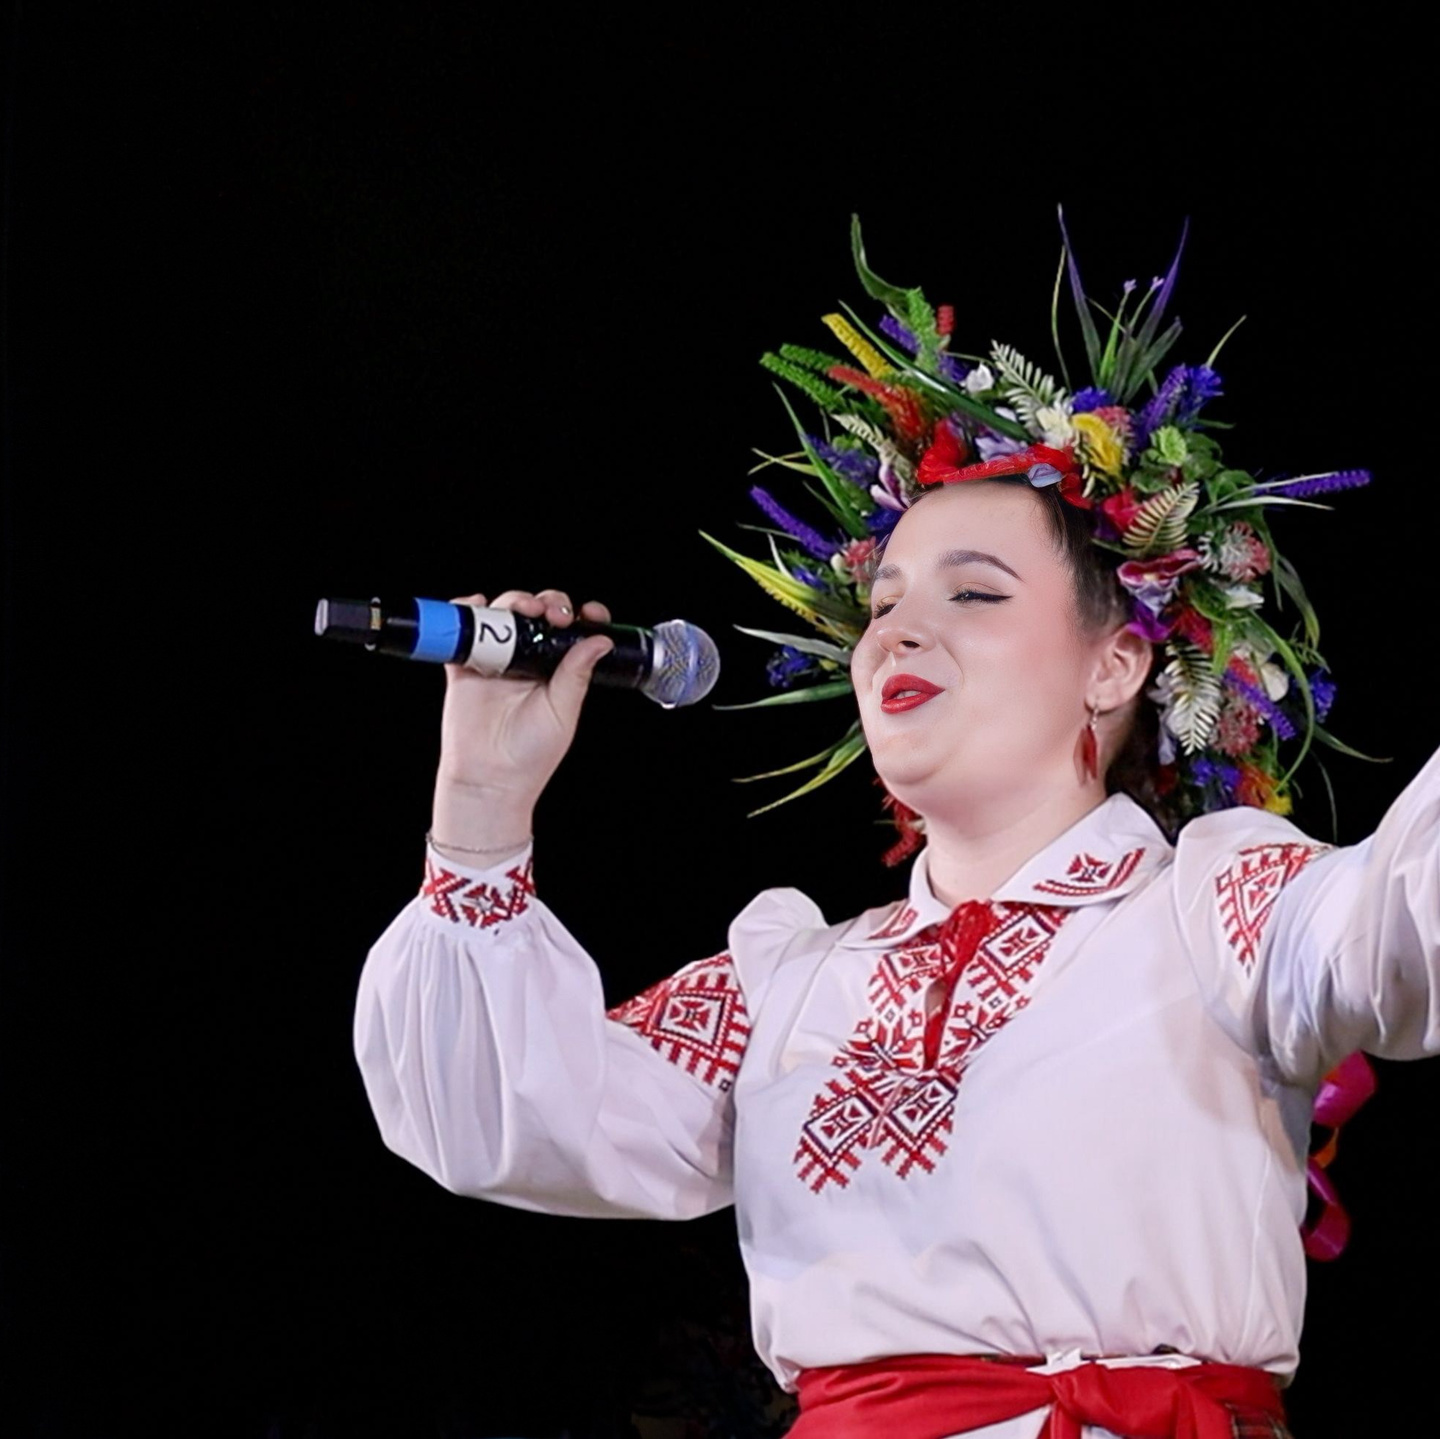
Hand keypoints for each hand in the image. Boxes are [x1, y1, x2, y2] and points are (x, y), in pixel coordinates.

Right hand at [434, 589, 614, 815]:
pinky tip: (476, 607)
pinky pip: (464, 631)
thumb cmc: (530, 755)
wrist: (490, 778)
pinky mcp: (466, 666)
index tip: (589, 614)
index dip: (580, 615)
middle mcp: (527, 660)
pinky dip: (466, 612)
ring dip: (513, 601)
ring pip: (504, 614)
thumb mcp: (563, 711)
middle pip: (536, 614)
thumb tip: (600, 640)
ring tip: (521, 609)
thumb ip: (577, 674)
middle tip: (551, 614)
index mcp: (555, 670)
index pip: (571, 631)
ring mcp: (496, 660)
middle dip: (547, 603)